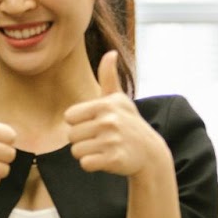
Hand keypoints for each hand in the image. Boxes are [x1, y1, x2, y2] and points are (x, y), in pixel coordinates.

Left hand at [65, 52, 169, 176]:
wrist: (149, 153)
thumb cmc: (128, 123)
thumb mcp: (119, 100)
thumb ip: (108, 77)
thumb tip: (110, 53)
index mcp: (105, 105)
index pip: (69, 117)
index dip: (79, 123)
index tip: (95, 124)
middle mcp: (109, 121)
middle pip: (70, 136)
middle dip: (83, 140)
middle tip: (102, 139)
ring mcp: (112, 140)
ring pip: (76, 151)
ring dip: (87, 153)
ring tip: (105, 148)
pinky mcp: (114, 159)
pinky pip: (85, 164)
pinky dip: (93, 165)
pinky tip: (107, 159)